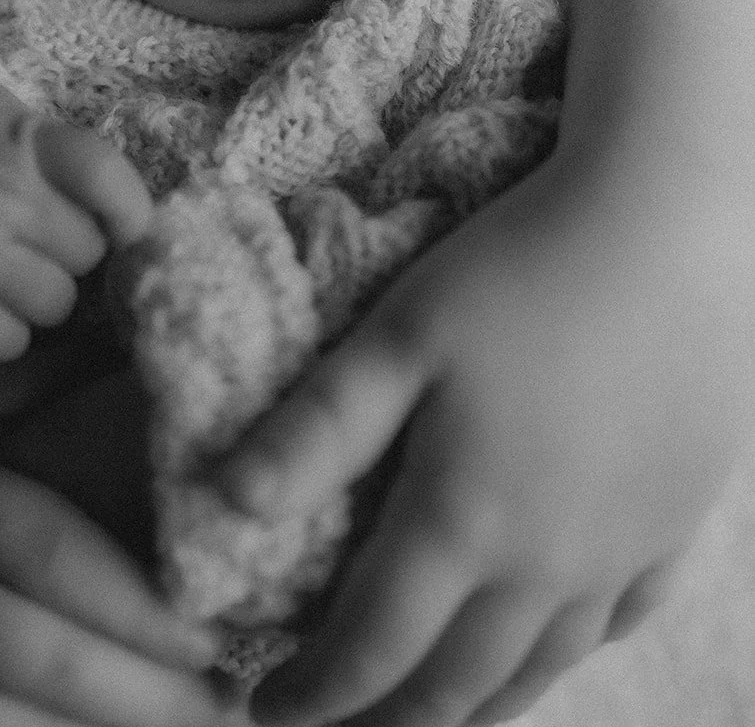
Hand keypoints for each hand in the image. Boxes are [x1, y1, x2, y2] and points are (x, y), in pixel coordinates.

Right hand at [0, 74, 151, 358]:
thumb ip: (51, 150)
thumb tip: (116, 209)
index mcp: (23, 138)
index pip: (108, 177)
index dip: (130, 211)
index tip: (127, 228)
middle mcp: (1, 193)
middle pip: (88, 253)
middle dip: (71, 254)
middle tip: (35, 243)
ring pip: (57, 303)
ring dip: (39, 296)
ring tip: (2, 272)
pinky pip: (8, 339)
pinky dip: (1, 332)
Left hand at [213, 149, 754, 726]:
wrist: (669, 225)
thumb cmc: (521, 267)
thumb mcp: (400, 334)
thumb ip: (317, 428)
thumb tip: (226, 505)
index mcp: (464, 519)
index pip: (372, 646)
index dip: (314, 692)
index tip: (264, 709)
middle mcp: (546, 562)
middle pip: (456, 683)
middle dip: (386, 720)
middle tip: (338, 725)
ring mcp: (622, 551)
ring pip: (539, 670)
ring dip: (473, 706)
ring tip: (428, 715)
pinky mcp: (675, 521)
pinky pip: (618, 623)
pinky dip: (564, 654)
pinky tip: (546, 646)